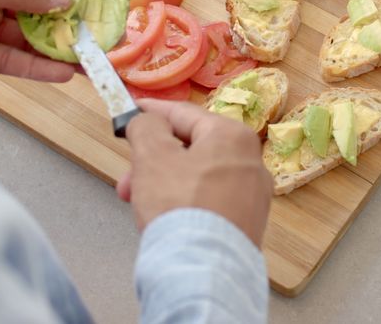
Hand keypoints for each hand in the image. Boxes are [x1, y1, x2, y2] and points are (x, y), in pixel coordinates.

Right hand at [117, 99, 272, 246]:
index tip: (132, 110)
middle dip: (152, 162)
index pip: (185, 113)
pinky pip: (210, 201)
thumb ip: (146, 127)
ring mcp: (254, 197)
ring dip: (164, 184)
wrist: (204, 271)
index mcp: (233, 136)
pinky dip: (184, 203)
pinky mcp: (248, 225)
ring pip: (198, 177)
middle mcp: (252, 162)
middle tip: (126, 181)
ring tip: (138, 204)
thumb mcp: (152, 155)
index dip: (153, 111)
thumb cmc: (179, 205)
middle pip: (191, 149)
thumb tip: (147, 121)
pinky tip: (166, 219)